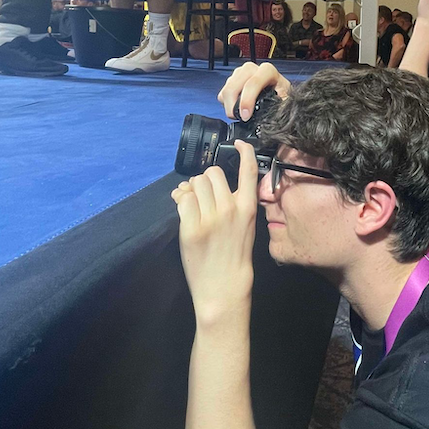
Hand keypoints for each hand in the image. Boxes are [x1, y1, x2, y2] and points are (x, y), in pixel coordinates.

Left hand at [171, 140, 257, 325]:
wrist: (224, 286)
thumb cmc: (235, 255)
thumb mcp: (245, 225)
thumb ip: (232, 202)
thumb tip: (203, 182)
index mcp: (248, 207)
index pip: (248, 170)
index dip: (244, 151)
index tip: (238, 143)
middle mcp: (230, 208)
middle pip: (212, 173)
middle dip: (204, 180)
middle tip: (203, 194)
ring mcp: (210, 218)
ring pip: (195, 183)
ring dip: (191, 188)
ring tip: (192, 201)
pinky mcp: (191, 227)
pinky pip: (182, 199)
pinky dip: (180, 200)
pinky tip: (182, 207)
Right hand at [218, 61, 290, 120]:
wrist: (277, 91)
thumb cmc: (282, 96)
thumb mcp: (286, 101)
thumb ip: (280, 107)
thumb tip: (274, 118)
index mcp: (268, 71)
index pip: (253, 82)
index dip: (247, 100)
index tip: (245, 116)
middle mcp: (252, 69)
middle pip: (234, 84)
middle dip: (233, 104)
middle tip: (238, 118)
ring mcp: (241, 73)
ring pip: (227, 88)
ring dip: (229, 105)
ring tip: (239, 114)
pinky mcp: (232, 80)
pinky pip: (223, 92)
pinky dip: (226, 103)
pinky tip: (236, 107)